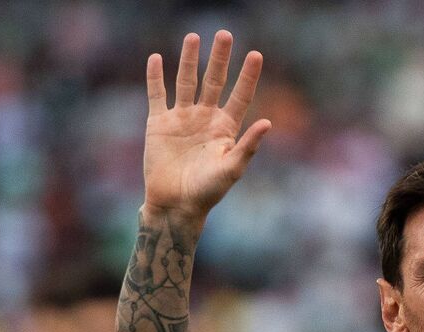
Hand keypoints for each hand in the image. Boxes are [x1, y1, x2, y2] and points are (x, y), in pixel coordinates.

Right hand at [143, 30, 271, 220]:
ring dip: (189, 60)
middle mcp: (205, 118)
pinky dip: (155, 77)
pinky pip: (157, 95)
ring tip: (193, 37)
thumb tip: (268, 123)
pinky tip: (156, 58)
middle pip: (214, 81)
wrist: (175, 204)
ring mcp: (182, 118)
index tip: (256, 54)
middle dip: (220, 58)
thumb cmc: (207, 192)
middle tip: (225, 34)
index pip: (240, 95)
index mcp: (226, 128)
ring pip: (186, 81)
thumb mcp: (231, 169)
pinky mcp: (159, 123)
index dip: (248, 76)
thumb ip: (248, 146)